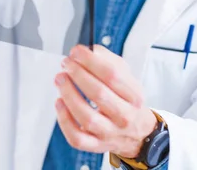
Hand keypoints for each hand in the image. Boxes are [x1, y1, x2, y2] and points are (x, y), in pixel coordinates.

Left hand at [54, 44, 157, 158]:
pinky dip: (64, 120)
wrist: (137, 133)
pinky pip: (77, 137)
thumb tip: (90, 51)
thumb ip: (109, 61)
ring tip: (60, 79)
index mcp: (134, 96)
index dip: (91, 61)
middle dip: (78, 74)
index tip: (76, 52)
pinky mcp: (96, 145)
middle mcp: (124, 116)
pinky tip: (59, 102)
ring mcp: (110, 133)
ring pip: (87, 117)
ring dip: (69, 95)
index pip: (112, 75)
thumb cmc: (127, 101)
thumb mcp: (127, 78)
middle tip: (66, 64)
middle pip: (99, 94)